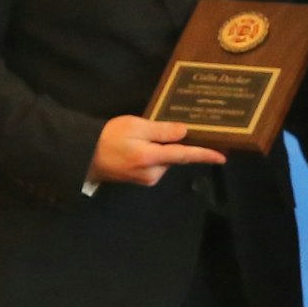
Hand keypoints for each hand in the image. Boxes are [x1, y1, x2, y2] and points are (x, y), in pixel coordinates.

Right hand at [90, 116, 225, 186]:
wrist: (84, 156)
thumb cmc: (108, 137)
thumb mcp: (134, 126)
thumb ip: (161, 130)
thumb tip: (184, 132)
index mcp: (152, 158)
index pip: (184, 155)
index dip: (205, 154)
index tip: (222, 157)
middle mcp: (153, 172)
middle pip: (175, 156)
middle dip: (176, 144)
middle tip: (164, 128)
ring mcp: (148, 179)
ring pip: (166, 160)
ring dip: (163, 149)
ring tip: (143, 136)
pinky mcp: (142, 180)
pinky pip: (157, 164)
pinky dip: (155, 154)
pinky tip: (140, 146)